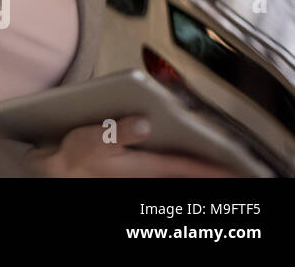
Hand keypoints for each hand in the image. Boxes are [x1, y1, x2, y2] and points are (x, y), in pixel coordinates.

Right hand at [23, 114, 243, 176]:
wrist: (53, 173)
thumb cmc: (71, 158)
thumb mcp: (90, 141)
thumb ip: (117, 132)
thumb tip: (144, 120)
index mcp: (142, 166)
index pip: (188, 168)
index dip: (214, 169)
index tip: (241, 171)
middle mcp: (146, 172)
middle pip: (187, 172)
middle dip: (210, 170)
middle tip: (237, 169)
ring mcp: (140, 173)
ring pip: (176, 172)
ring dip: (194, 168)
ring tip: (216, 162)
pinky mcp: (132, 170)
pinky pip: (164, 169)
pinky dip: (179, 166)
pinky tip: (178, 155)